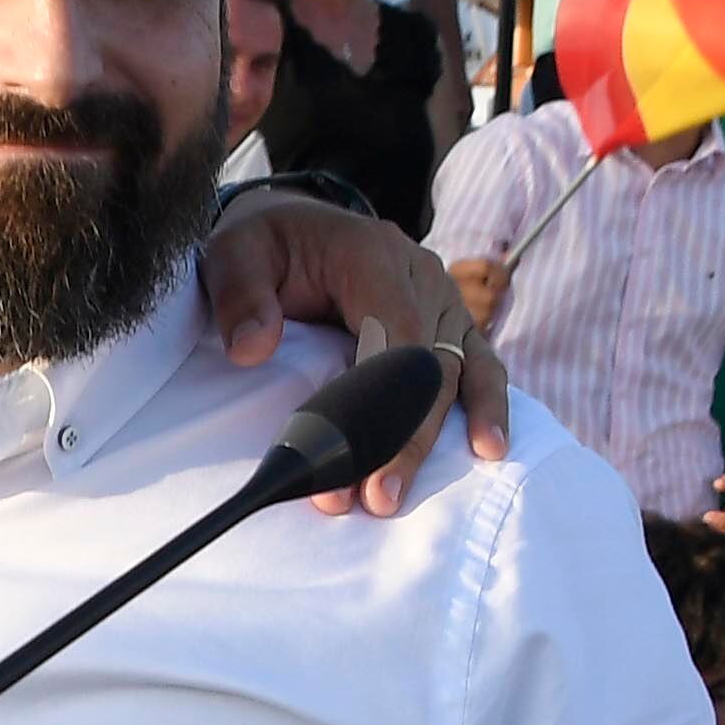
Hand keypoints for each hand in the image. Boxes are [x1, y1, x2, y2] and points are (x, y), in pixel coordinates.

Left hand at [201, 192, 516, 514]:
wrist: (295, 225)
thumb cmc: (266, 245)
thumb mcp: (235, 253)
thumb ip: (241, 297)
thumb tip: (251, 350)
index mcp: (373, 256)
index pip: (395, 335)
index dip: (380, 400)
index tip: (352, 456)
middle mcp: (421, 276)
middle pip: (427, 366)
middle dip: (402, 439)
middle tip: (375, 499)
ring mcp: (442, 300)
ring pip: (456, 374)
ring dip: (436, 438)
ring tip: (409, 490)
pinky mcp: (449, 323)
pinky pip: (478, 366)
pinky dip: (484, 406)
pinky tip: (489, 449)